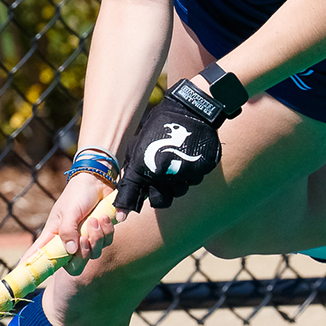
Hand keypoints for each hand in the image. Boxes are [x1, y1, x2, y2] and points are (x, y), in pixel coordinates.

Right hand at [25, 173, 122, 275]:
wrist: (98, 180)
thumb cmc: (77, 194)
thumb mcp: (68, 211)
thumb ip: (68, 231)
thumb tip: (71, 251)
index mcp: (56, 236)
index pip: (42, 254)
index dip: (33, 265)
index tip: (23, 272)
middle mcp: (70, 241)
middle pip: (75, 265)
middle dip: (84, 254)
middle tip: (85, 238)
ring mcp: (86, 238)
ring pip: (94, 253)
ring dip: (98, 237)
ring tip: (97, 219)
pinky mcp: (101, 233)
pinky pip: (107, 242)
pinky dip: (108, 230)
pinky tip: (105, 217)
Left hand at [115, 79, 227, 213]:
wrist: (189, 110)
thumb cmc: (159, 126)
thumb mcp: (138, 145)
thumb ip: (132, 172)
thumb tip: (125, 194)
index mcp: (145, 167)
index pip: (133, 195)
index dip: (127, 205)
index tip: (123, 215)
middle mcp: (164, 175)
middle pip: (160, 201)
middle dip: (159, 193)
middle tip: (159, 179)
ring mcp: (184, 174)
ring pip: (179, 190)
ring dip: (175, 182)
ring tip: (174, 162)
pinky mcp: (201, 170)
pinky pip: (193, 180)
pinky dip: (189, 173)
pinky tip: (186, 157)